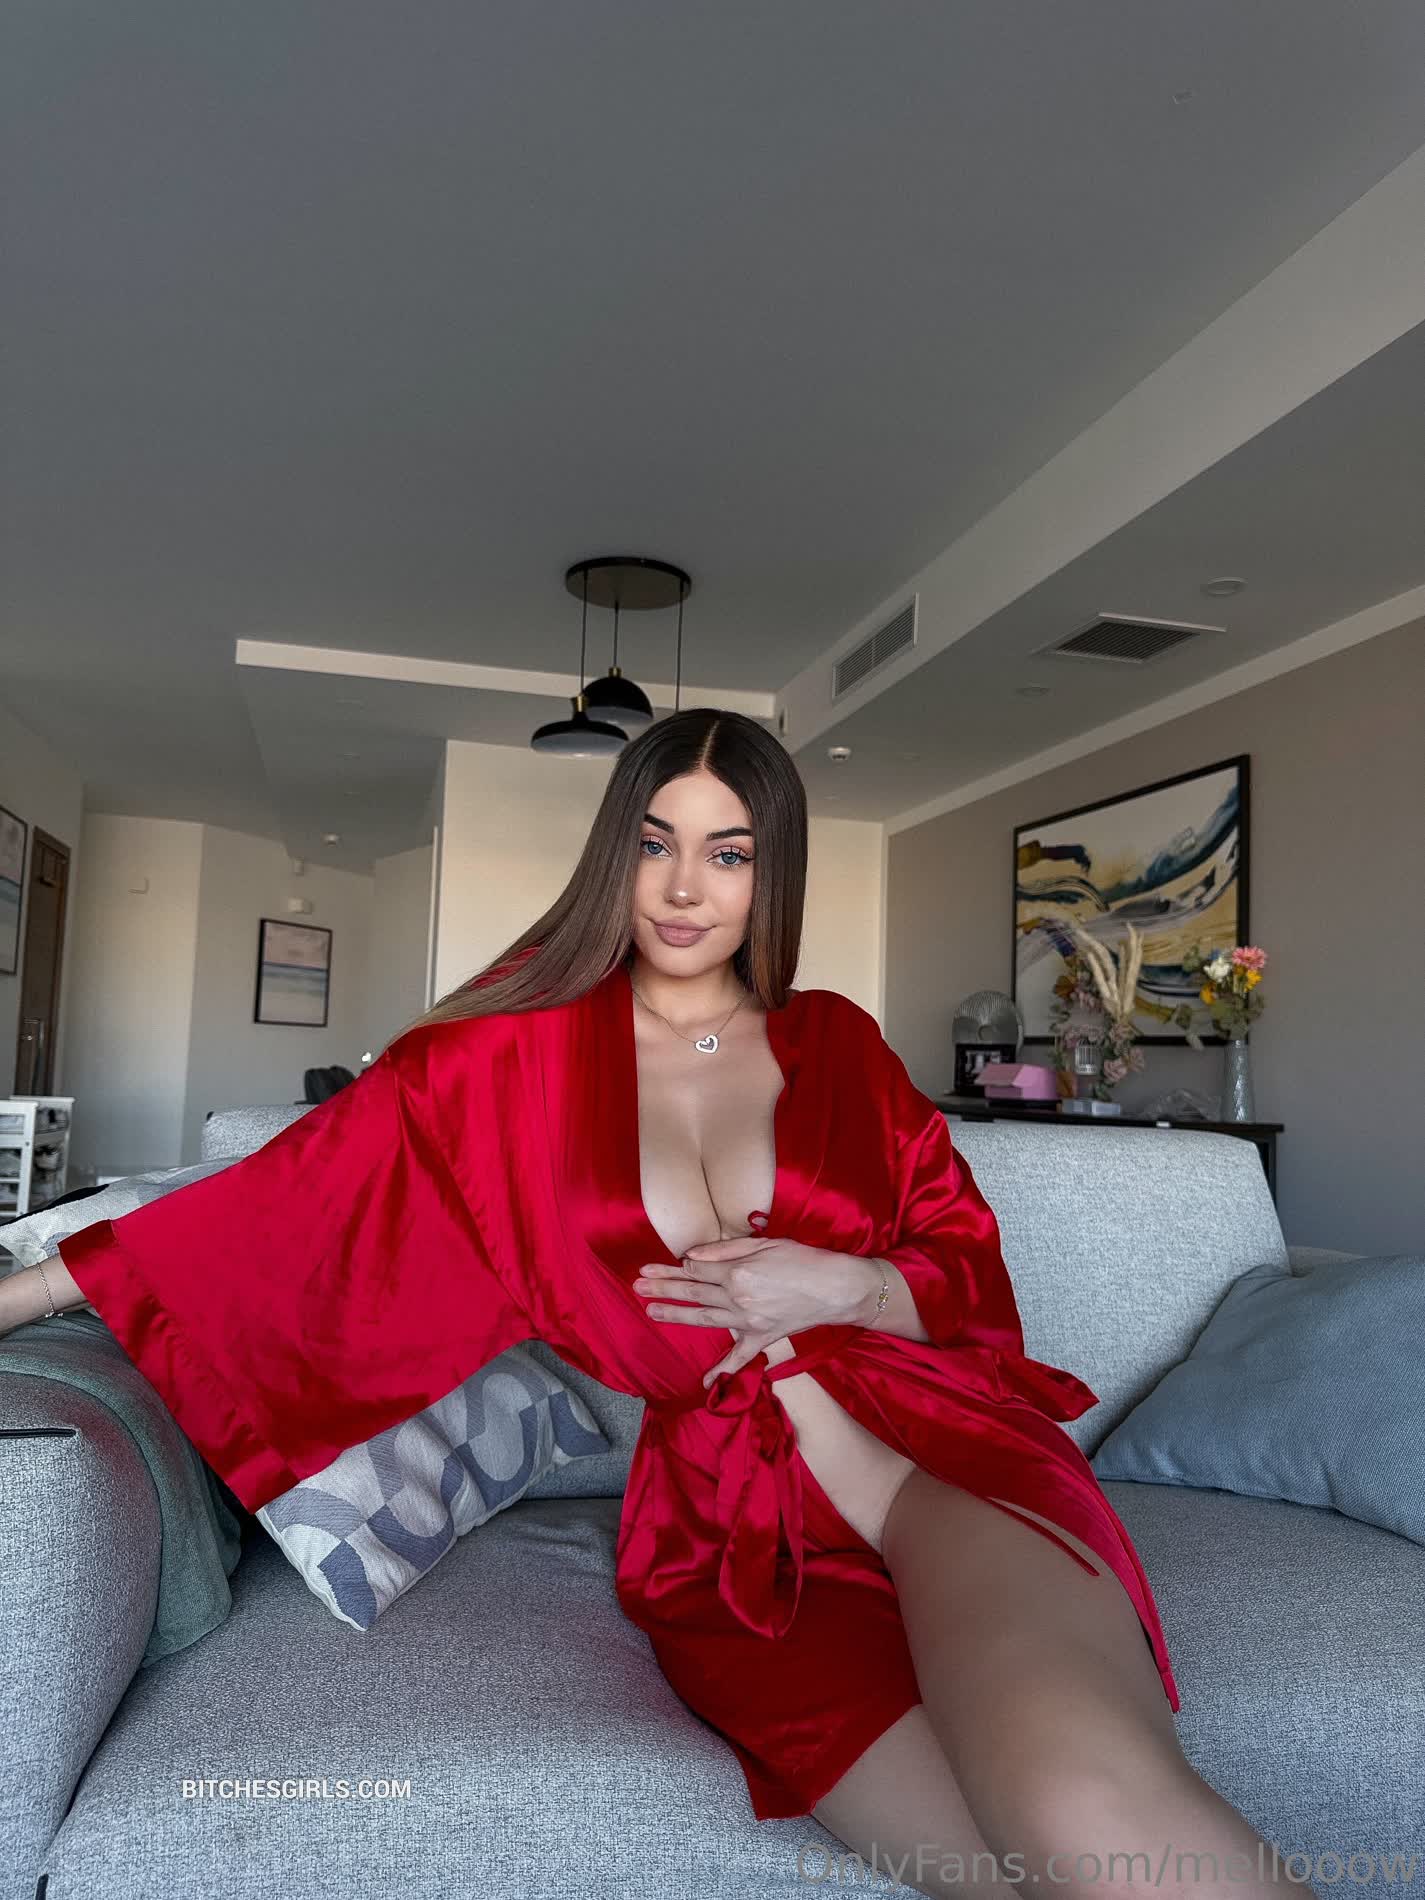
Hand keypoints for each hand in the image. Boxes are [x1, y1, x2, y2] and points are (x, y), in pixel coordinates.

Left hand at [632, 1235, 882, 1385]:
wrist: (836, 1288)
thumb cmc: (803, 1260)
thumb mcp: (764, 1243)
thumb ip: (725, 1249)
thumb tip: (692, 1255)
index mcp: (738, 1272)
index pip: (697, 1269)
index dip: (675, 1266)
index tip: (656, 1266)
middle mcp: (738, 1299)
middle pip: (693, 1291)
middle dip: (663, 1287)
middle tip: (637, 1285)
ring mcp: (748, 1323)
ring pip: (704, 1319)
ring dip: (675, 1314)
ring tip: (651, 1311)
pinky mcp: (762, 1339)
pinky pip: (739, 1358)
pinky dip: (722, 1371)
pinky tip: (704, 1383)